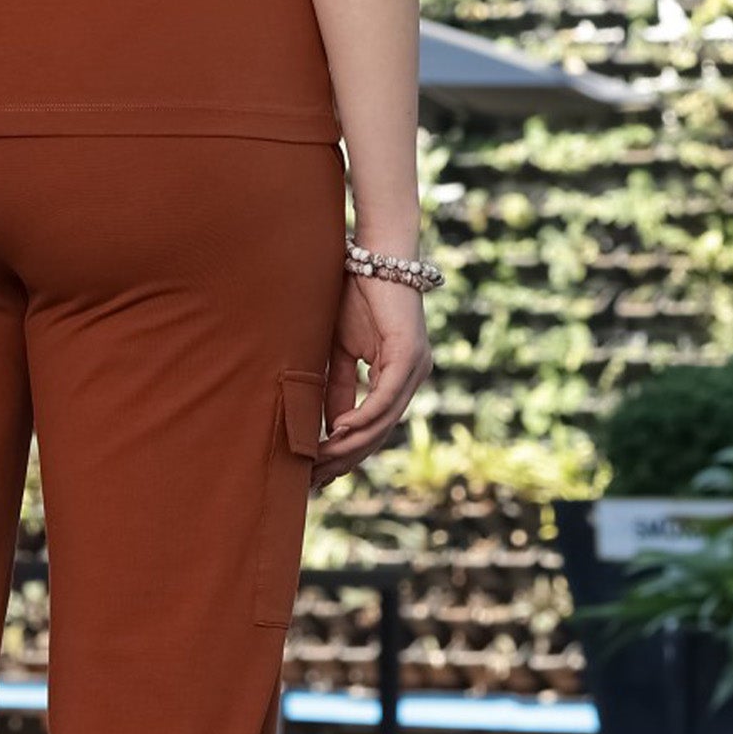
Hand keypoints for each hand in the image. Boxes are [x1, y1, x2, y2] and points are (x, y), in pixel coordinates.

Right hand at [316, 275, 433, 483]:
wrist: (372, 255)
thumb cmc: (354, 295)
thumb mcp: (340, 351)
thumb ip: (338, 386)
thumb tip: (329, 425)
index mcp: (400, 376)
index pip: (376, 425)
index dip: (349, 451)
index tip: (321, 472)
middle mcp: (414, 376)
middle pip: (381, 431)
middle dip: (347, 456)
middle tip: (317, 478)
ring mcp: (415, 367)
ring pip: (384, 419)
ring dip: (351, 443)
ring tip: (322, 459)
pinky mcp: (408, 355)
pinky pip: (385, 396)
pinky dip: (363, 416)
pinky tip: (340, 430)